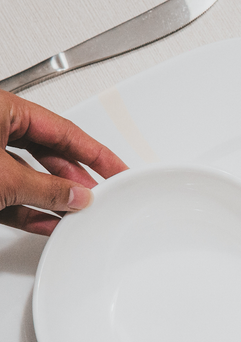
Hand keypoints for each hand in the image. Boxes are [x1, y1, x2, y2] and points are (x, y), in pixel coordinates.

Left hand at [0, 89, 126, 234]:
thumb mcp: (4, 176)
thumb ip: (45, 188)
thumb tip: (76, 196)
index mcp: (1, 109)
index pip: (63, 131)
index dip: (97, 153)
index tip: (119, 170)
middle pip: (48, 152)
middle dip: (75, 179)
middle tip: (99, 196)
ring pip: (29, 177)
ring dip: (55, 199)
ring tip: (78, 213)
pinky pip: (10, 196)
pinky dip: (30, 211)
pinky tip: (51, 223)